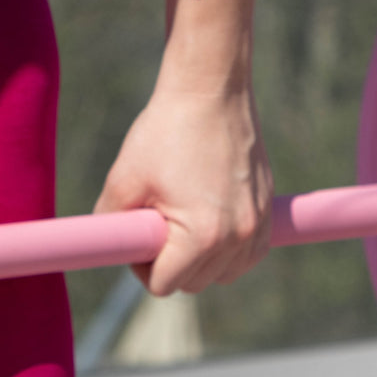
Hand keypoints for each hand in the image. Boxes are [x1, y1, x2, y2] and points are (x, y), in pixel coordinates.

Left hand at [94, 72, 272, 295]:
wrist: (210, 90)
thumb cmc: (164, 132)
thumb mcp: (123, 181)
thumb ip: (110, 226)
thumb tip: (108, 251)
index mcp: (203, 236)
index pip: (164, 286)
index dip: (141, 266)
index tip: (137, 232)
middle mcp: (238, 238)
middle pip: (194, 285)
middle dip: (169, 263)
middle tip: (155, 221)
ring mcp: (258, 225)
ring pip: (222, 274)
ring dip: (198, 260)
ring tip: (180, 218)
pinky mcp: (268, 212)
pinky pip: (247, 256)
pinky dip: (227, 249)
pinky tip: (206, 220)